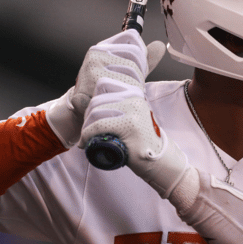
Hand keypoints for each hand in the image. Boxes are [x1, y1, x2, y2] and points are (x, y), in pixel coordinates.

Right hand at [46, 30, 165, 147]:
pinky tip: (119, 101)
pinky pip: (119, 90)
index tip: (139, 70)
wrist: (85, 107)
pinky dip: (124, 98)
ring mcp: (90, 69)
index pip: (134, 41)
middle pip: (134, 59)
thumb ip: (144, 59)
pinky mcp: (87, 86)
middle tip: (135, 87)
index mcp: (105, 46)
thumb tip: (160, 45)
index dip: (142, 57)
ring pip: (129, 75)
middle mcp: (96, 54)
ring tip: (127, 94)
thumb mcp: (128, 71)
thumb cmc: (110, 87)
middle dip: (140, 75)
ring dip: (134, 88)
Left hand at [80, 79, 194, 200]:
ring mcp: (133, 111)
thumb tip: (91, 105)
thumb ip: (118, 107)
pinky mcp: (129, 125)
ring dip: (85, 128)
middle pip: (96, 101)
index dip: (91, 101)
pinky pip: (98, 126)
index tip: (90, 117)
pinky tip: (85, 143)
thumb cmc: (139, 141)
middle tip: (86, 132)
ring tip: (85, 139)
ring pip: (95, 113)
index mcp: (134, 94)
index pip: (103, 84)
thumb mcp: (131, 117)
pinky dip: (87, 135)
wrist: (158, 159)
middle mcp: (135, 99)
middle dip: (86, 118)